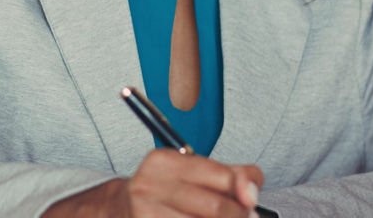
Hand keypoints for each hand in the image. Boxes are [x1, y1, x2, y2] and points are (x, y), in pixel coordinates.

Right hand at [44, 148, 263, 216]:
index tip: (250, 203)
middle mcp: (150, 185)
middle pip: (216, 208)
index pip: (222, 176)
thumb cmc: (166, 192)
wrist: (120, 210)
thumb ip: (230, 174)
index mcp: (164, 161)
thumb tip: (252, 191)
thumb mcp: (193, 173)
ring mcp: (146, 212)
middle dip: (239, 217)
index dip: (245, 192)